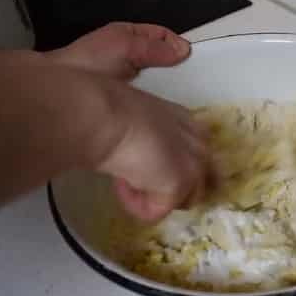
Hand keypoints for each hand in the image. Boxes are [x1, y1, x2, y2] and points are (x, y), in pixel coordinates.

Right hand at [50, 23, 205, 220]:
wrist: (94, 111)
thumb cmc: (96, 94)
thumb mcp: (118, 86)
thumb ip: (134, 102)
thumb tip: (144, 82)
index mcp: (182, 117)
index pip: (193, 148)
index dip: (170, 162)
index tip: (139, 162)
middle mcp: (195, 138)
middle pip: (201, 178)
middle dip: (170, 186)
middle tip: (134, 178)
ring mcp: (192, 162)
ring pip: (182, 199)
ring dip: (149, 195)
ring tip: (123, 177)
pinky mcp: (179, 184)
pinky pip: (156, 212)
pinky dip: (133, 205)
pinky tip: (119, 183)